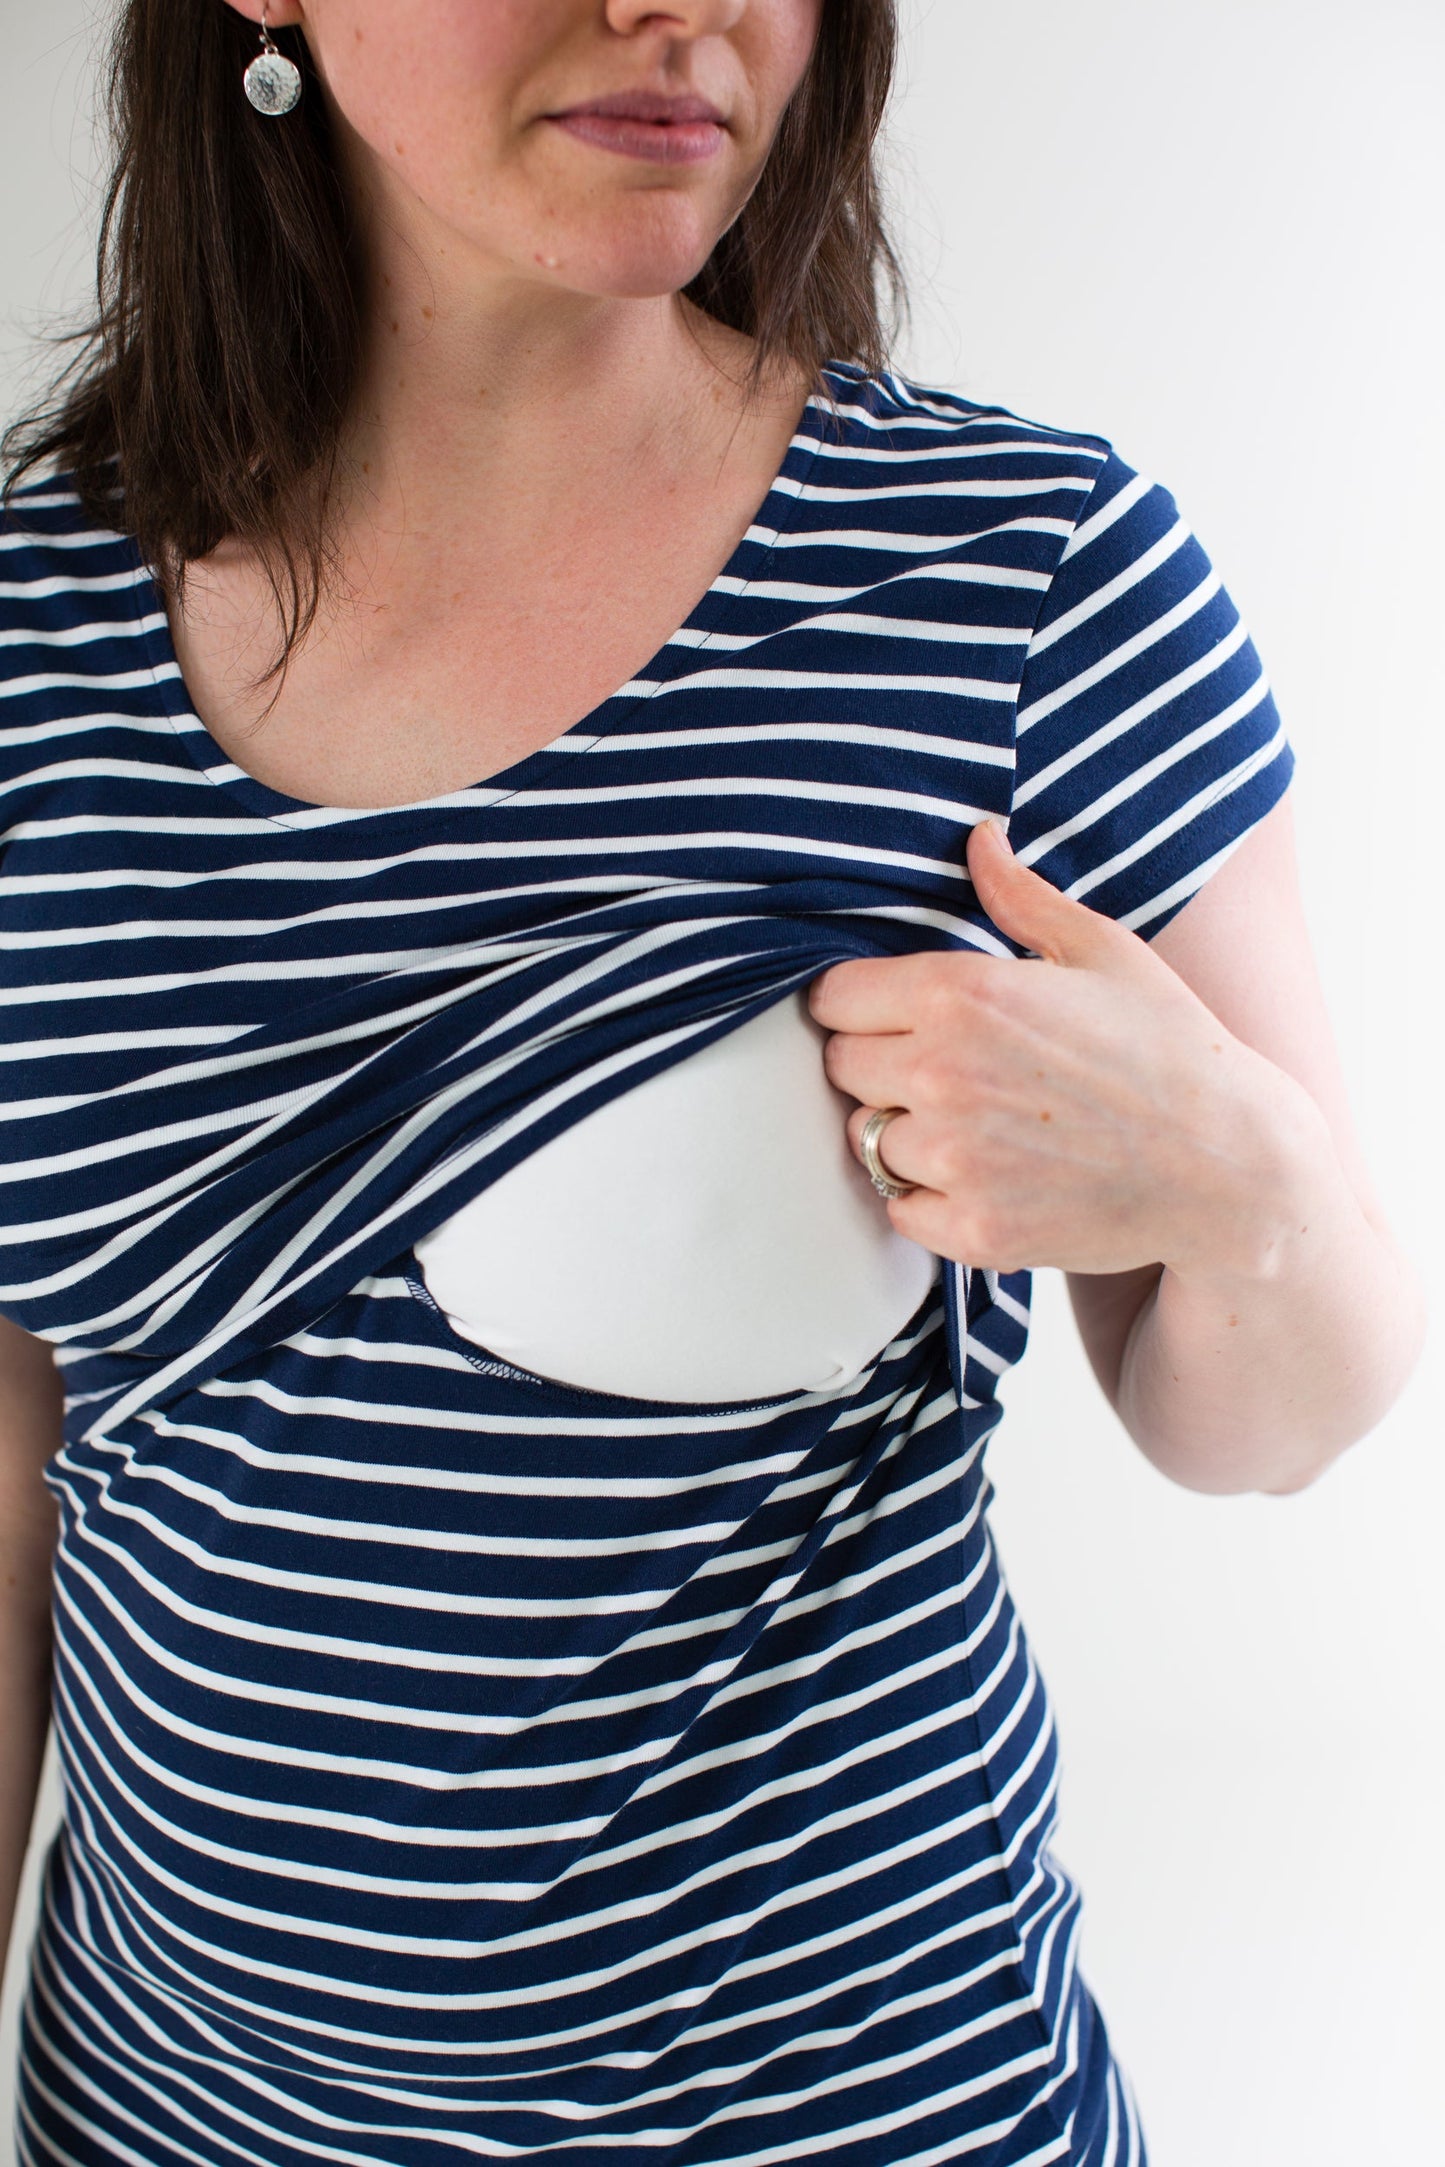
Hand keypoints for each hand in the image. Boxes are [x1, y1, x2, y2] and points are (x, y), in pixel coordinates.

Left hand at [807, 819, 1304, 1279]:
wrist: (1230, 1164)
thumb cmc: (1172, 1049)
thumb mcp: (1103, 952)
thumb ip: (1022, 896)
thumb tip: (980, 839)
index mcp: (961, 993)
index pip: (832, 998)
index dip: (860, 1004)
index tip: (894, 1014)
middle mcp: (942, 1074)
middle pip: (842, 1066)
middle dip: (881, 1063)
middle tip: (948, 1069)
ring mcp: (956, 1158)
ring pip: (866, 1139)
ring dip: (903, 1132)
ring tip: (974, 1123)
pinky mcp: (974, 1230)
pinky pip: (900, 1211)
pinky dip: (929, 1200)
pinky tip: (985, 1176)